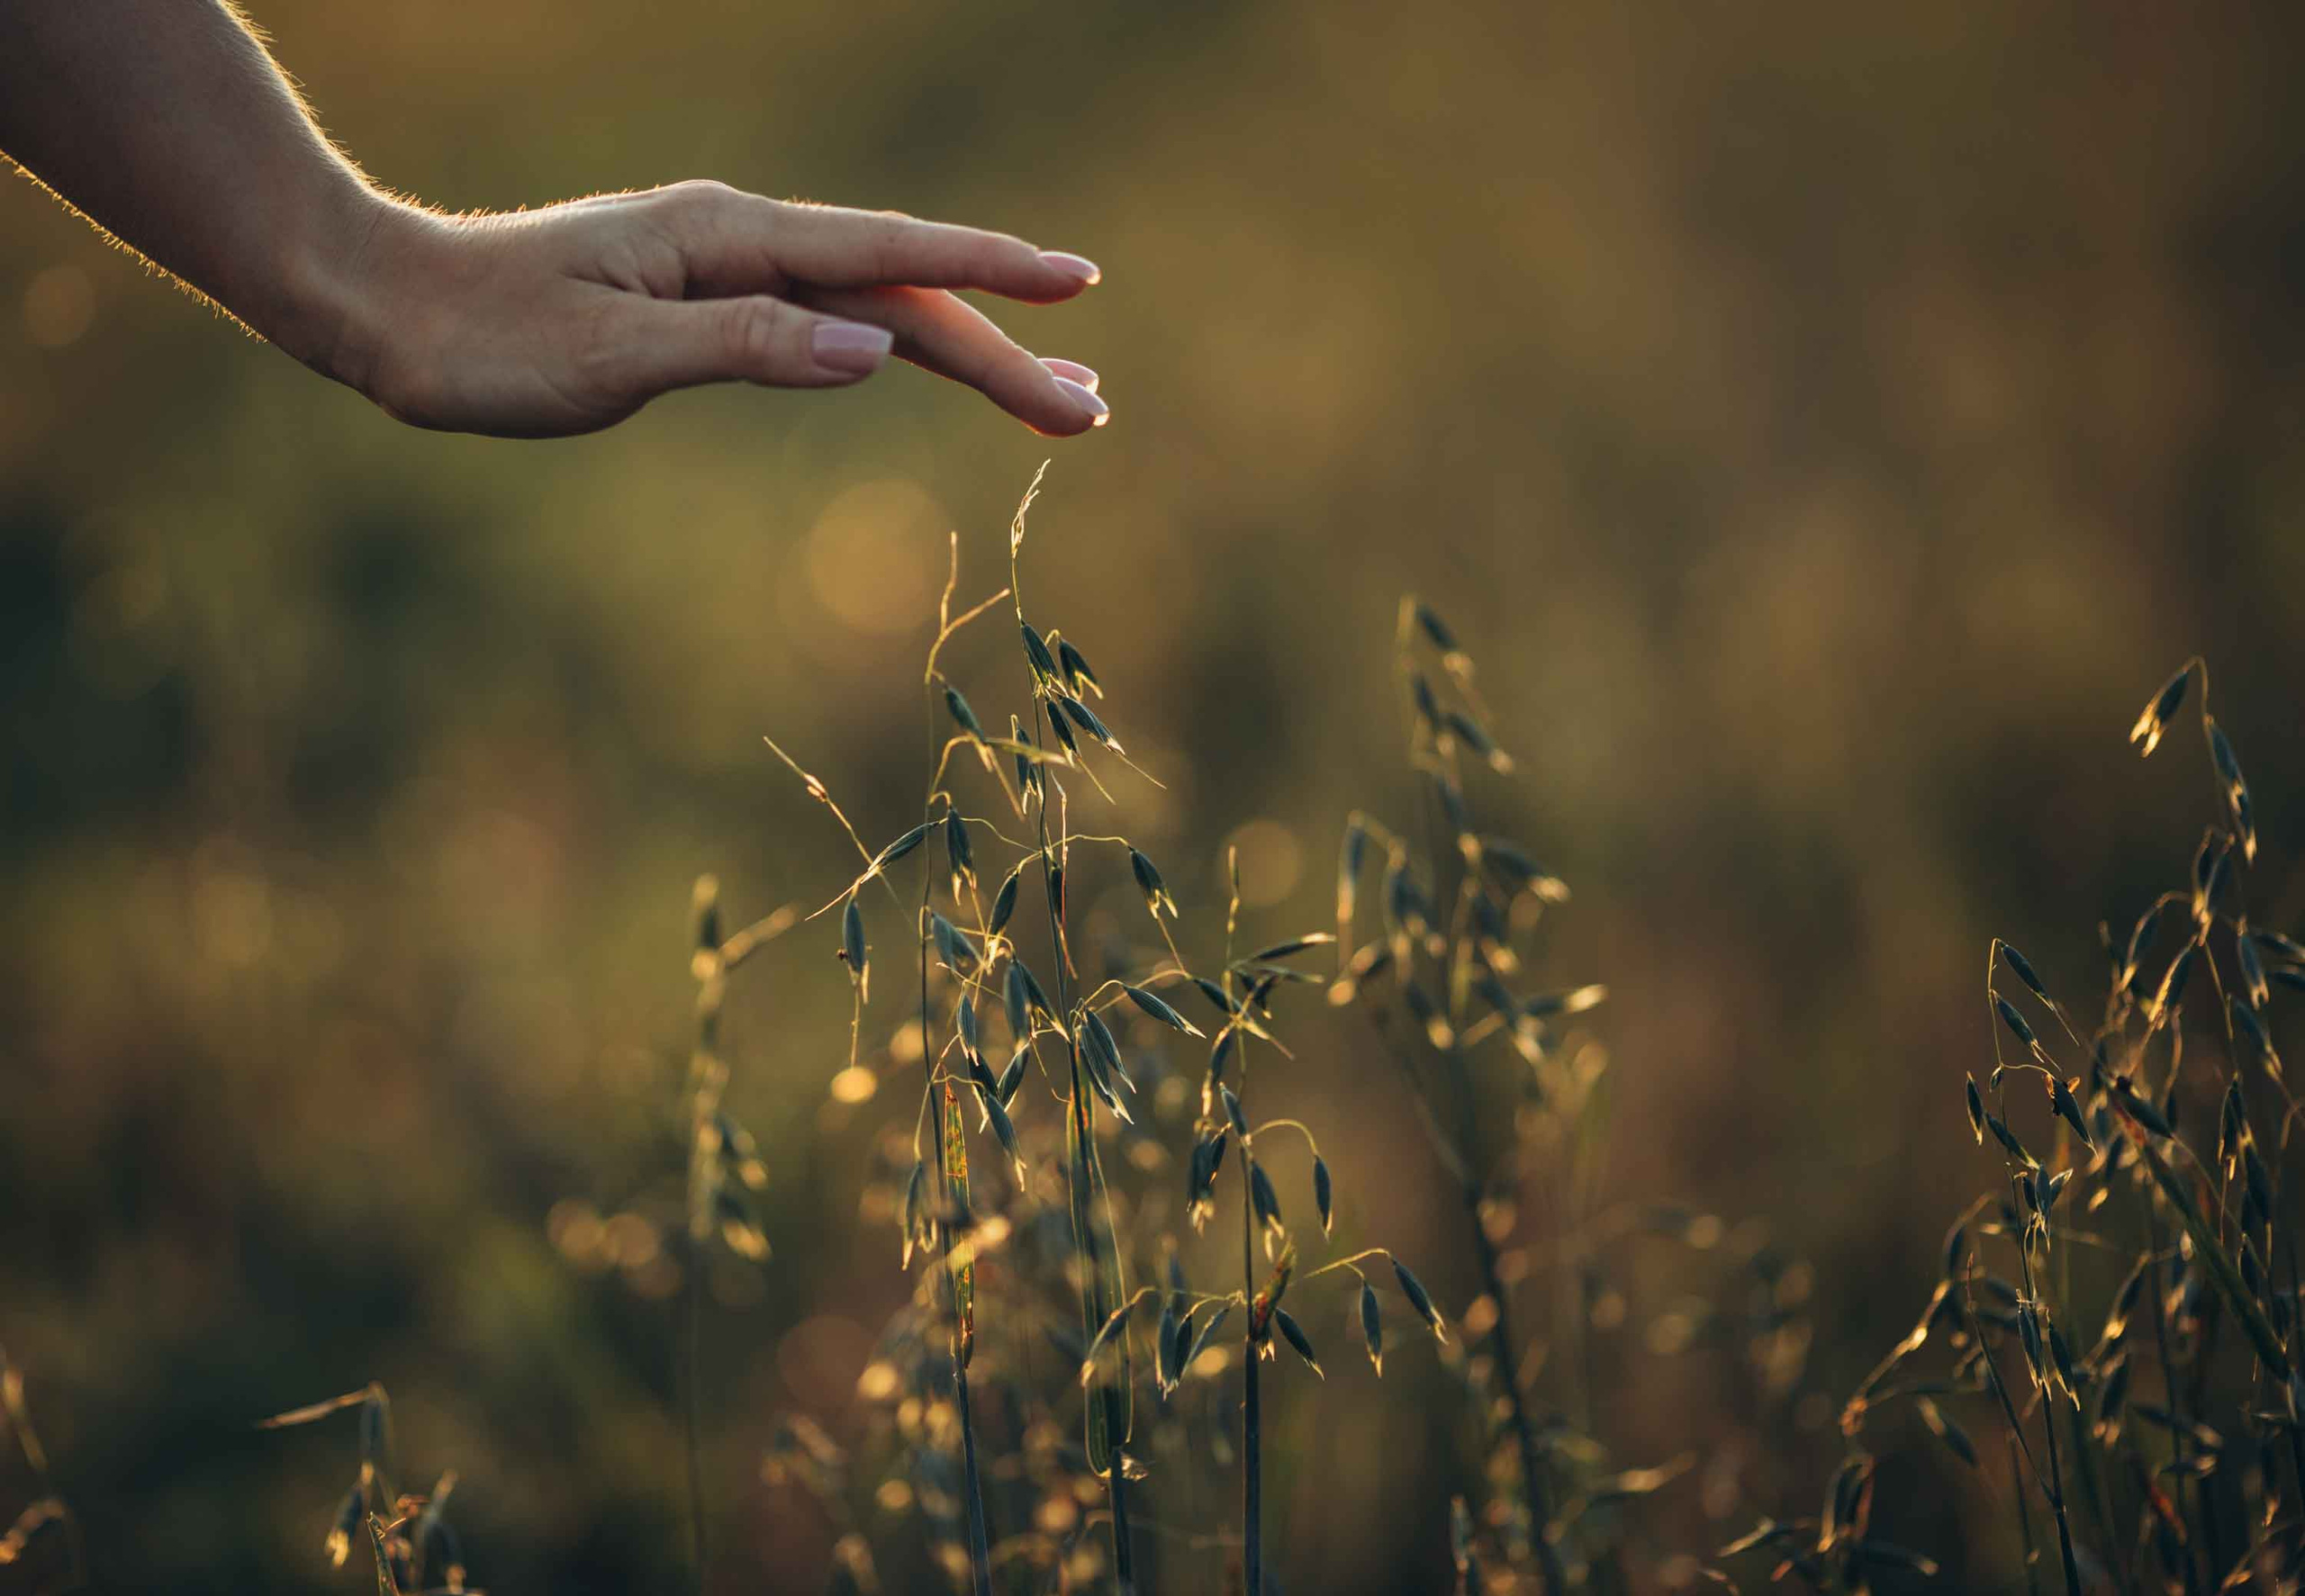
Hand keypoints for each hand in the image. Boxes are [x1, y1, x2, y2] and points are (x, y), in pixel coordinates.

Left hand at [324, 181, 1108, 438]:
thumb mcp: (611, 357)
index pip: (888, 258)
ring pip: (876, 306)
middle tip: (1092, 410)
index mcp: (729, 241)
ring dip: (967, 349)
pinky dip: (899, 341)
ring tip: (1052, 394)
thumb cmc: (485, 340)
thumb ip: (746, 348)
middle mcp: (743, 241)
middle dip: (1004, 348)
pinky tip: (933, 356)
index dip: (990, 275)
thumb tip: (872, 352)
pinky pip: (832, 317)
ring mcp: (731, 268)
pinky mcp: (712, 299)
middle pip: (903, 290)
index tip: (1078, 290)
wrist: (391, 309)